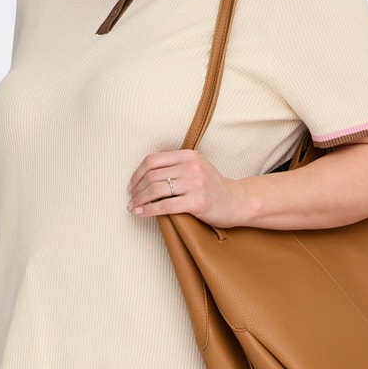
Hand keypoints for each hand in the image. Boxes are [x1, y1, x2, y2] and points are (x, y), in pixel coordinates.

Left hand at [126, 149, 253, 228]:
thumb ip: (175, 166)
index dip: (137, 173)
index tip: (131, 185)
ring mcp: (195, 183)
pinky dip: (149, 210)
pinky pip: (165, 206)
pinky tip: (141, 214)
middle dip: (136, 189)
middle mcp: (191, 166)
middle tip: (130, 199)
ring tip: (133, 207)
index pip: (153, 160)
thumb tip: (146, 174)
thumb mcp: (196, 167)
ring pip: (156, 190)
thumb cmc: (213, 187)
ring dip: (140, 200)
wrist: (237, 201)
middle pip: (152, 175)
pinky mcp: (197, 202)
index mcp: (188, 154)